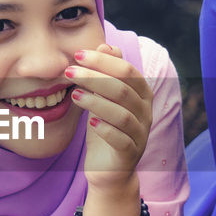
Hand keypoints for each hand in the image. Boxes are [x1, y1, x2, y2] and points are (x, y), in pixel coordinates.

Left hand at [68, 43, 152, 191]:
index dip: (103, 61)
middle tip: (69, 71)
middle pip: (124, 89)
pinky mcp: (130, 153)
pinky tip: (89, 122)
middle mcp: (145, 112)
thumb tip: (106, 45)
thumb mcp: (104, 98)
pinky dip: (106, 129)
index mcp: (142, 94)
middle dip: (95, 77)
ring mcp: (140, 133)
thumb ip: (107, 73)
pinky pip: (121, 140)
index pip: (127, 70)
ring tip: (74, 95)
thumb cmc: (105, 128)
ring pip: (122, 114)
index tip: (77, 55)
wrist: (109, 170)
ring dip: (96, 101)